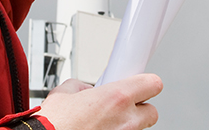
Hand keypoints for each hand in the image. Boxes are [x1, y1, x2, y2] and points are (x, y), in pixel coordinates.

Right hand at [38, 74, 162, 129]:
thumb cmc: (55, 123)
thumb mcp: (67, 91)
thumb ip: (84, 86)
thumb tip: (89, 91)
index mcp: (118, 97)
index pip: (153, 84)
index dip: (147, 83)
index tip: (141, 85)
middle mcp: (127, 121)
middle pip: (152, 112)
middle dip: (139, 109)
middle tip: (123, 108)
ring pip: (139, 129)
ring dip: (128, 125)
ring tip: (107, 124)